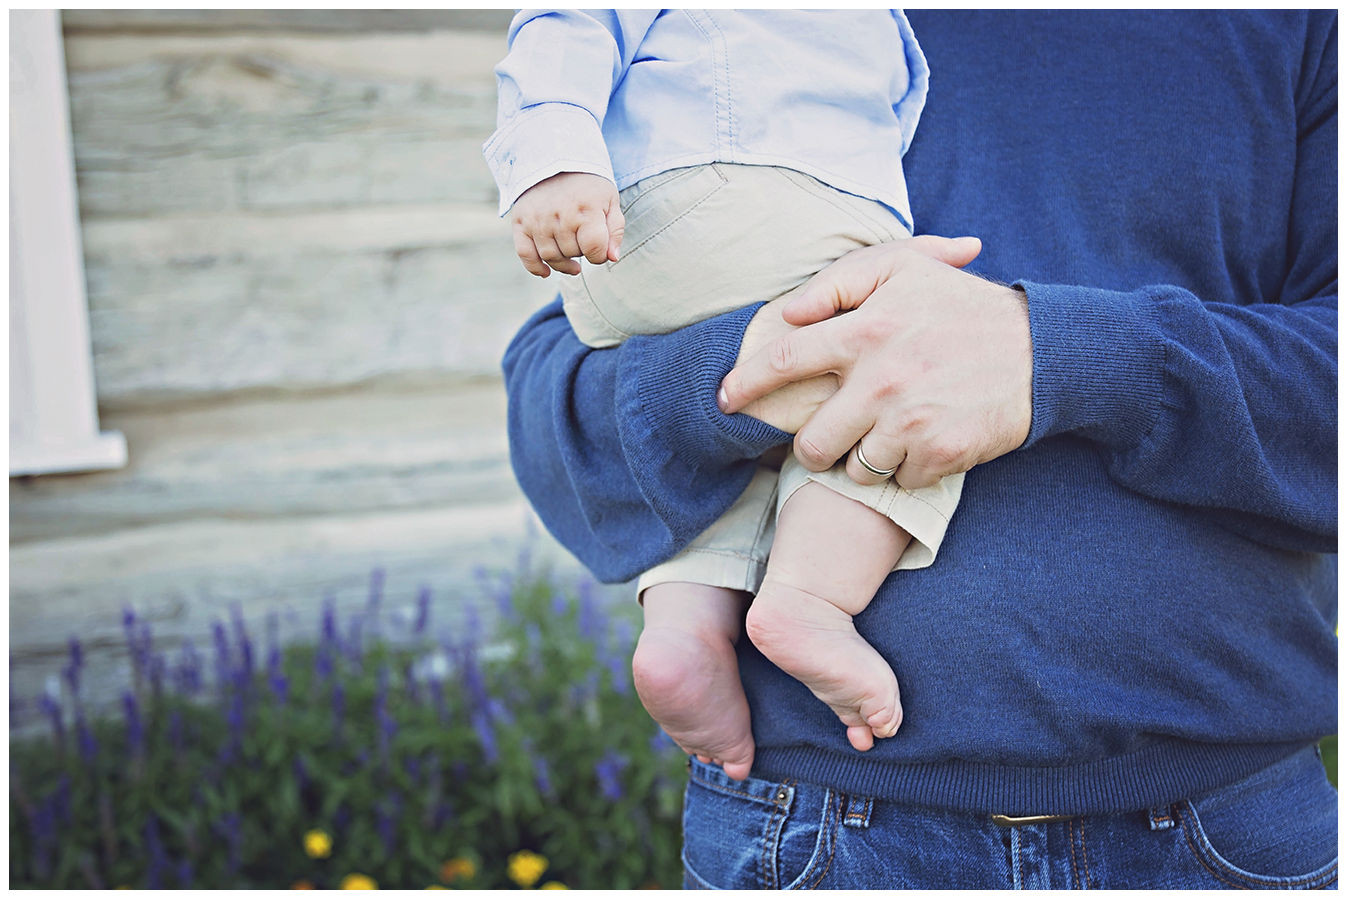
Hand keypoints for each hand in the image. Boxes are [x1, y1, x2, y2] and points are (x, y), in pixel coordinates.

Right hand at [510, 172, 624, 276]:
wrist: (554, 160)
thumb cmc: (587, 186)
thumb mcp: (610, 201)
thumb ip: (615, 231)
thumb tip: (612, 258)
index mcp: (586, 209)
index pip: (594, 249)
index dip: (600, 255)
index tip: (599, 248)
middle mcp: (560, 215)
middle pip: (572, 253)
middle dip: (581, 252)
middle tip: (581, 239)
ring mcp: (538, 219)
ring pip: (551, 257)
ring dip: (563, 262)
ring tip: (570, 256)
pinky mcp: (520, 222)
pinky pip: (525, 254)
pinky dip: (536, 267)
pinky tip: (546, 272)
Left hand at [718, 236, 1031, 489]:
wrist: (1041, 351)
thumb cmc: (962, 306)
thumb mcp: (903, 269)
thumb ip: (839, 283)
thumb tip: (788, 313)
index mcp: (865, 330)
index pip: (784, 361)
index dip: (745, 384)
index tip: (724, 400)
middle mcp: (880, 379)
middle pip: (811, 441)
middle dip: (815, 444)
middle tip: (838, 430)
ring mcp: (909, 423)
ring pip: (852, 469)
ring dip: (864, 457)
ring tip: (892, 429)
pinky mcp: (938, 456)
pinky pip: (897, 481)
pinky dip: (905, 468)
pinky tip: (924, 439)